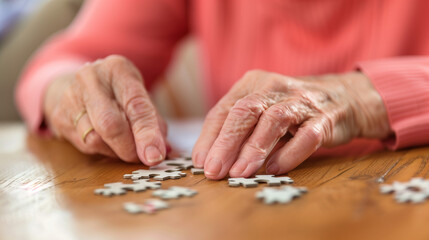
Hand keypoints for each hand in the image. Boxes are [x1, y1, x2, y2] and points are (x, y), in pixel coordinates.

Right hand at [43, 55, 167, 164]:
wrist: (76, 83)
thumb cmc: (117, 92)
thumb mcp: (138, 95)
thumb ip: (153, 121)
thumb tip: (164, 150)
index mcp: (117, 69)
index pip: (135, 105)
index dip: (147, 134)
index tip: (155, 155)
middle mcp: (91, 79)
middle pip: (110, 124)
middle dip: (129, 148)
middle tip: (142, 158)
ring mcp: (70, 97)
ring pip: (95, 139)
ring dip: (116, 151)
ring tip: (127, 147)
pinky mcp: (59, 117)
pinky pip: (84, 145)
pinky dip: (103, 151)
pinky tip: (110, 145)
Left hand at [192, 70, 391, 179]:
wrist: (342, 97)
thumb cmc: (290, 109)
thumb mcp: (260, 110)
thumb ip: (238, 129)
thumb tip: (210, 159)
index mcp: (252, 84)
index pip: (223, 110)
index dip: (209, 138)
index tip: (201, 163)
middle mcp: (273, 87)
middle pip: (244, 112)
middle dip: (225, 143)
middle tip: (214, 171)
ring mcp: (300, 101)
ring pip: (272, 121)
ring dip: (254, 149)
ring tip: (239, 173)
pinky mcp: (324, 118)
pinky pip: (306, 136)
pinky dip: (289, 154)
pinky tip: (273, 169)